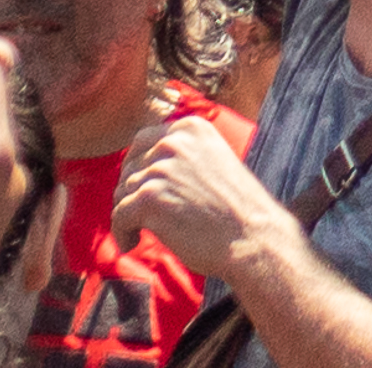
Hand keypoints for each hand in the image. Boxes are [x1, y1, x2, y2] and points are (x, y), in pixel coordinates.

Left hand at [113, 107, 288, 276]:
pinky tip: (133, 244)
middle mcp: (174, 142)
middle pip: (129, 168)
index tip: (144, 191)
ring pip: (122, 193)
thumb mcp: (212, 161)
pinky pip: (118, 215)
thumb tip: (139, 167)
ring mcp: (161, 169)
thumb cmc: (234, 208)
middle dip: (132, 194)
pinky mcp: (149, 199)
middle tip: (142, 217)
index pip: (143, 141)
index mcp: (191, 128)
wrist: (252, 235)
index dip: (139, 169)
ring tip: (140, 232)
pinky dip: (121, 233)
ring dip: (128, 215)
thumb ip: (181, 155)